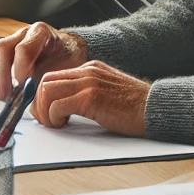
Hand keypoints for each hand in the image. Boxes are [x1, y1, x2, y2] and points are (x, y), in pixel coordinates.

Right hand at [0, 22, 87, 99]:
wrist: (68, 51)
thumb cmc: (67, 60)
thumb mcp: (65, 68)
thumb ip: (48, 79)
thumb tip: (30, 96)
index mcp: (41, 33)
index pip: (23, 49)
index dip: (20, 71)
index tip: (22, 88)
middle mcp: (23, 33)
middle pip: (1, 49)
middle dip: (1, 76)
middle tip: (7, 96)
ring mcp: (10, 39)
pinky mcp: (1, 49)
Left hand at [32, 61, 148, 135]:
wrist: (155, 108)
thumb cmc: (134, 108)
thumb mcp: (106, 93)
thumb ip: (86, 94)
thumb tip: (63, 108)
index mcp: (90, 69)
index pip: (54, 76)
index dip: (43, 96)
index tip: (44, 112)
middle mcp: (87, 72)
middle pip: (45, 81)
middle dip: (38, 103)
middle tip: (45, 121)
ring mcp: (88, 83)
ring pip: (46, 91)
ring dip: (44, 112)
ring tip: (55, 124)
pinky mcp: (91, 98)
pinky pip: (57, 105)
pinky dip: (54, 118)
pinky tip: (64, 125)